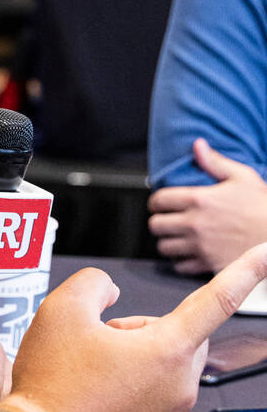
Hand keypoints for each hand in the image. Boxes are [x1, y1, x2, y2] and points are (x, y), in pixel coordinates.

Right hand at [7, 244, 266, 411]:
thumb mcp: (60, 309)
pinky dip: (129, 402)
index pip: (216, 300)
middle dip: (147, 333)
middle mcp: (180, 389)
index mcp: (167, 350)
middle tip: (100, 341)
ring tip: (87, 378)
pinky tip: (93, 404)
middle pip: (182, 339)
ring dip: (136, 368)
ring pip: (165, 376)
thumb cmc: (50, 385)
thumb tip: (109, 292)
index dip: (246, 272)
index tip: (266, 254)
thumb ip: (94, 284)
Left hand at [148, 138, 266, 272]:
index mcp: (199, 199)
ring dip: (168, 242)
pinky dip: (181, 261)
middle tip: (168, 221)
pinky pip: (179, 266)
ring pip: (163, 246)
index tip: (161, 205)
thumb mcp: (242, 177)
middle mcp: (195, 223)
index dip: (156, 202)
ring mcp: (200, 245)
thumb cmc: (263, 206)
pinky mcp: (207, 263)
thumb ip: (215, 162)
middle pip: (155, 225)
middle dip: (159, 221)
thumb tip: (198, 146)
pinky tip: (189, 253)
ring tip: (177, 237)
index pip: (158, 201)